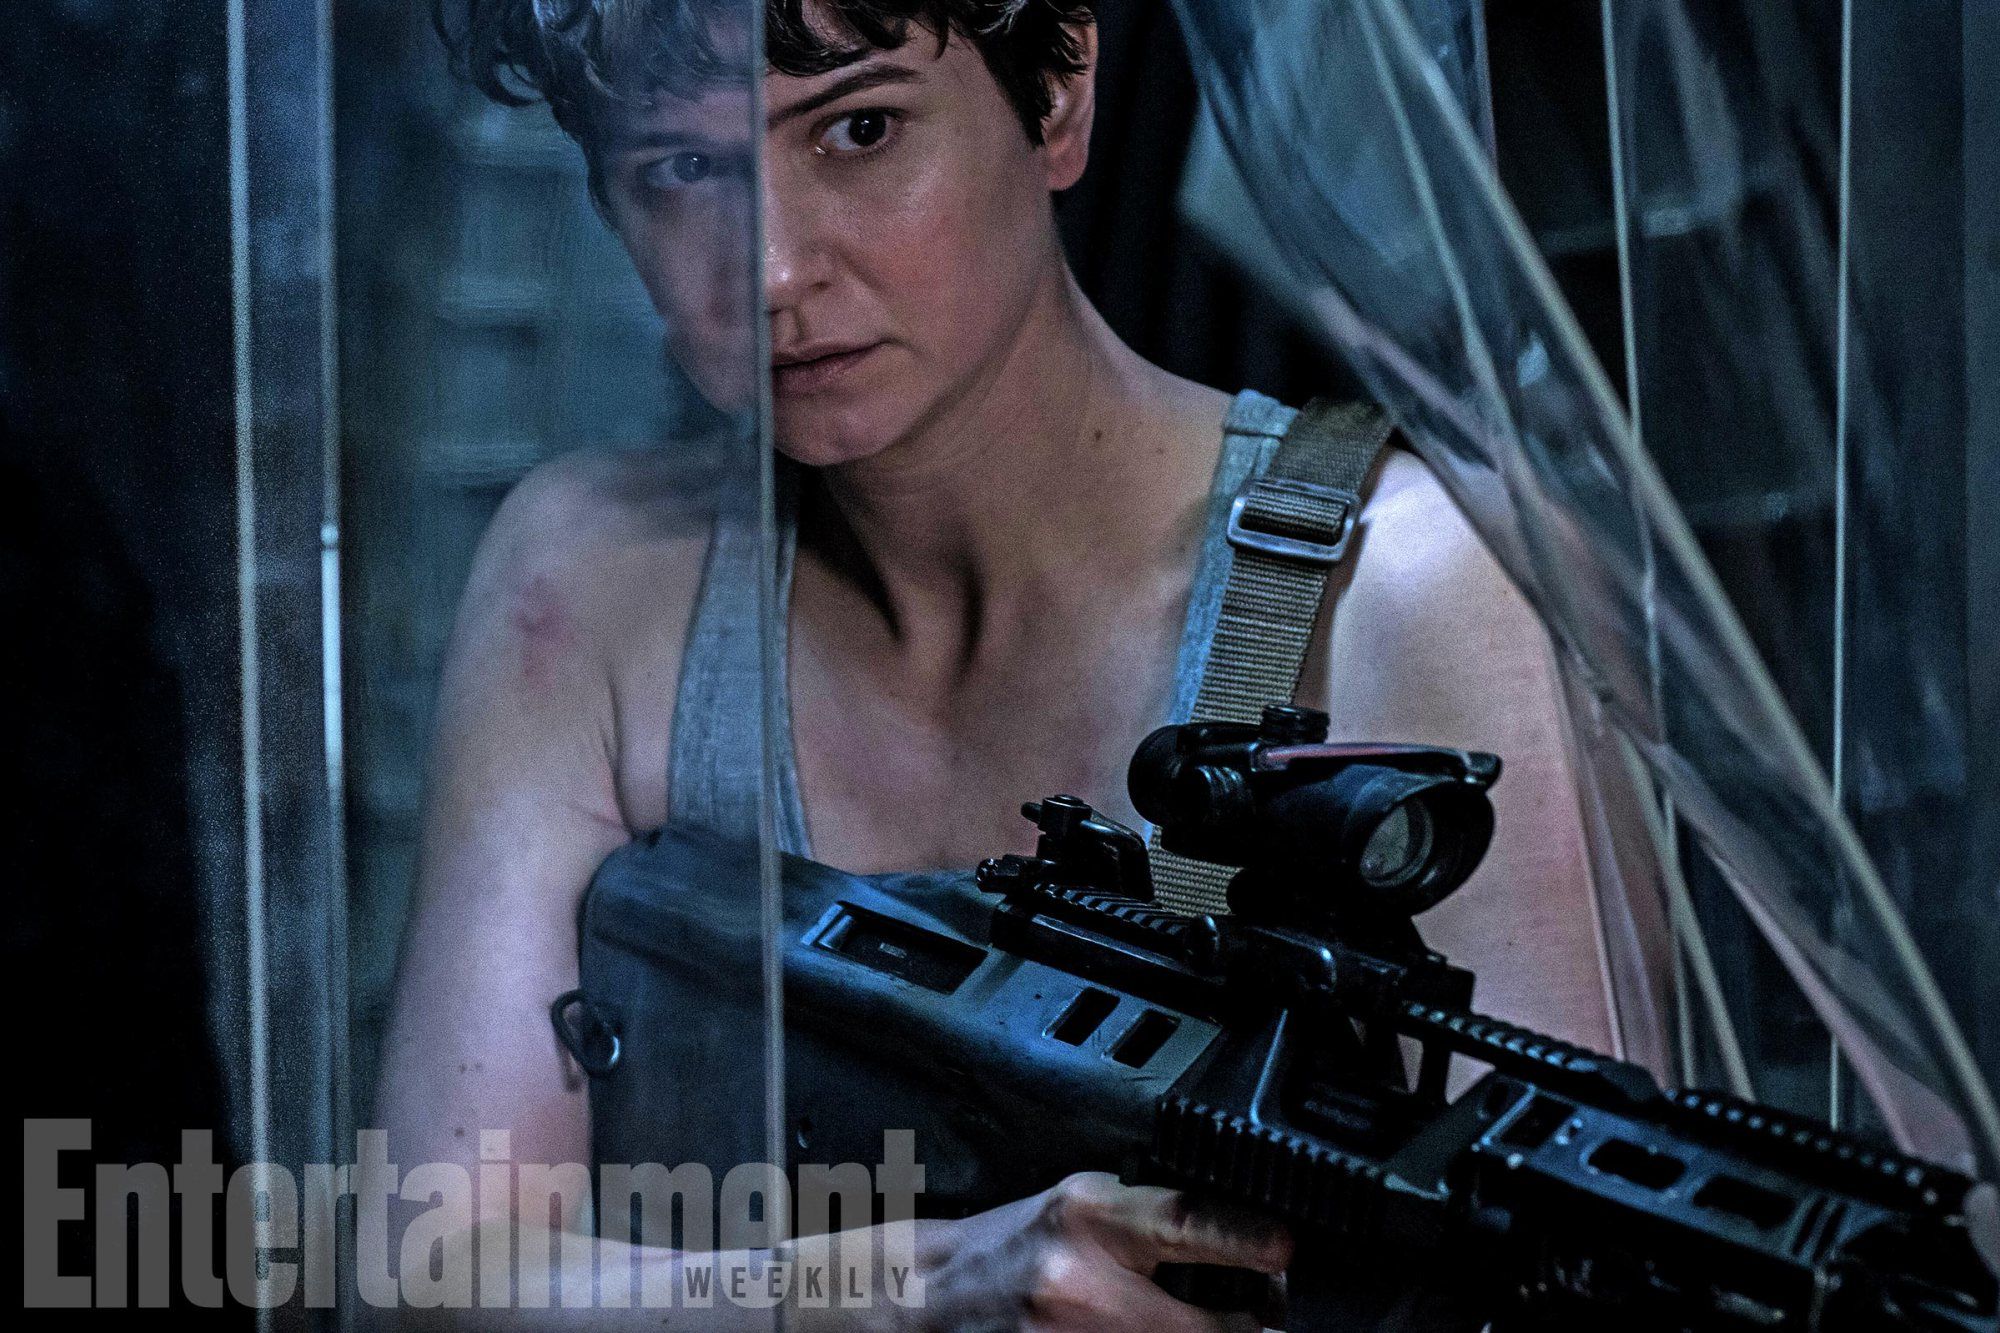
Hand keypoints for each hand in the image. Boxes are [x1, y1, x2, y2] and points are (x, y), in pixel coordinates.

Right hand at [910, 1172, 1292, 1331]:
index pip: (1189, 1223)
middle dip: (1251, 1324)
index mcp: (1089, 1217)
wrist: (930, 1301)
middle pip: (1211, 1326)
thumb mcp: (1082, 1204)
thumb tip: (1247, 1242)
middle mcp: (1083, 1284)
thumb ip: (1155, 1218)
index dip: (1249, 1242)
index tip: (1285, 1251)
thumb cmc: (1012, 1246)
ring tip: (1216, 1325)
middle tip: (1264, 1312)